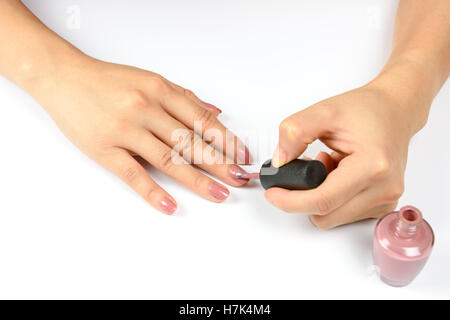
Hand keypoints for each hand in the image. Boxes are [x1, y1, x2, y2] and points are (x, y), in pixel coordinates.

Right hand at [30, 55, 251, 214]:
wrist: (63, 77)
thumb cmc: (106, 80)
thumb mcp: (149, 79)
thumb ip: (184, 97)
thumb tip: (216, 111)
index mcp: (160, 91)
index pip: (203, 119)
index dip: (227, 140)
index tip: (242, 155)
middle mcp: (146, 109)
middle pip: (191, 141)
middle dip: (220, 163)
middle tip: (240, 179)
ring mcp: (126, 130)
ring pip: (169, 159)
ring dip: (197, 180)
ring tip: (218, 194)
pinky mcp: (105, 149)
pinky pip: (133, 173)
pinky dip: (152, 192)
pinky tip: (169, 205)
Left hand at [265, 82, 422, 228]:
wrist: (395, 110)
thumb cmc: (367, 110)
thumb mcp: (324, 111)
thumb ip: (295, 132)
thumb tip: (280, 162)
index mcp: (373, 166)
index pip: (323, 200)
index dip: (291, 201)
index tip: (272, 194)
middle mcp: (384, 188)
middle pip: (325, 215)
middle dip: (303, 196)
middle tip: (303, 167)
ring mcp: (386, 200)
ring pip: (332, 218)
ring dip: (319, 196)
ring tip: (326, 166)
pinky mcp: (383, 205)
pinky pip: (343, 214)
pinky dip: (331, 199)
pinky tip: (337, 175)